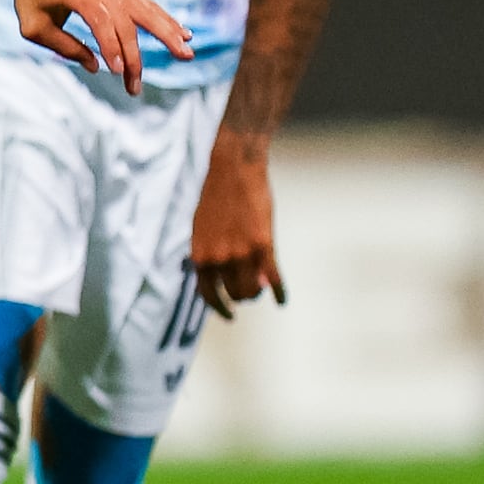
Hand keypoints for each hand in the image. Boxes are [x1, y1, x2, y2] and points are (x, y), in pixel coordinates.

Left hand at [11, 0, 189, 94]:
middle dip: (136, 56)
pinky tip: (183, 33)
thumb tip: (95, 67)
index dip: (111, 47)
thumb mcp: (33, 25)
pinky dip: (166, 19)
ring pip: (146, 10)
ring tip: (186, 52)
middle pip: (128, 21)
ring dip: (167, 32)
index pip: (101, 21)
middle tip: (139, 85)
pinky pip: (147, 5)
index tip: (117, 72)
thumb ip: (62, 46)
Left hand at [186, 132, 281, 312]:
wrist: (234, 170)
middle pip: (235, 294)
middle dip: (243, 295)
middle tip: (250, 288)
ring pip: (254, 290)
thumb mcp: (202, 230)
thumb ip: (210, 256)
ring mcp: (242, 254)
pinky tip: (282, 301)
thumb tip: (225, 279)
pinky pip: (274, 279)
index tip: (227, 313)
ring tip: (262, 284)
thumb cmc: (216, 197)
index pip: (208, 294)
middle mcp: (219, 260)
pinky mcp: (264, 246)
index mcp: (201, 256)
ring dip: (259, 290)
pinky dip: (279, 293)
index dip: (219, 307)